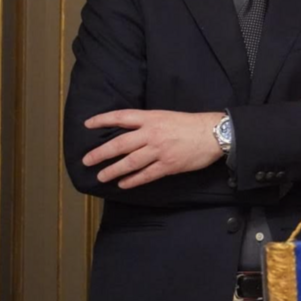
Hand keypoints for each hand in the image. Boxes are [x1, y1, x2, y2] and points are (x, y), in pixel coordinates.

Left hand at [82, 110, 225, 187]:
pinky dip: (133, 180)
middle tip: (87, 160)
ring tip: (101, 176)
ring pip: (130, 162)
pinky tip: (123, 184)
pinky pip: (146, 175)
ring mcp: (160, 150)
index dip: (103, 120)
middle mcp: (152, 134)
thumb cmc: (191, 124)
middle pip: (120, 144)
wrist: (214, 134)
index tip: (88, 124)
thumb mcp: (167, 116)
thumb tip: (129, 132)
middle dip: (101, 153)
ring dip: (113, 170)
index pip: (122, 117)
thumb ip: (149, 123)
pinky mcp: (168, 165)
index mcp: (152, 118)